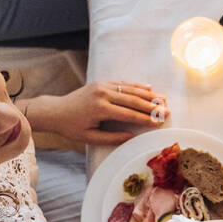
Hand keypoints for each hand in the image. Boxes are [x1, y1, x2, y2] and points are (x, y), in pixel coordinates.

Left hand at [25, 82, 168, 145]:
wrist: (55, 110)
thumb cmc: (72, 127)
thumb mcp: (90, 138)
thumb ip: (112, 138)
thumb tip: (132, 137)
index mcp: (100, 109)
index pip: (129, 114)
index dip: (145, 119)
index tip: (159, 123)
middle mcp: (102, 94)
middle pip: (133, 100)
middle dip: (152, 106)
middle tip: (167, 111)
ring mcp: (102, 86)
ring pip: (130, 90)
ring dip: (148, 95)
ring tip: (164, 99)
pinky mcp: (101, 83)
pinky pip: (122, 84)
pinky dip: (136, 86)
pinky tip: (149, 88)